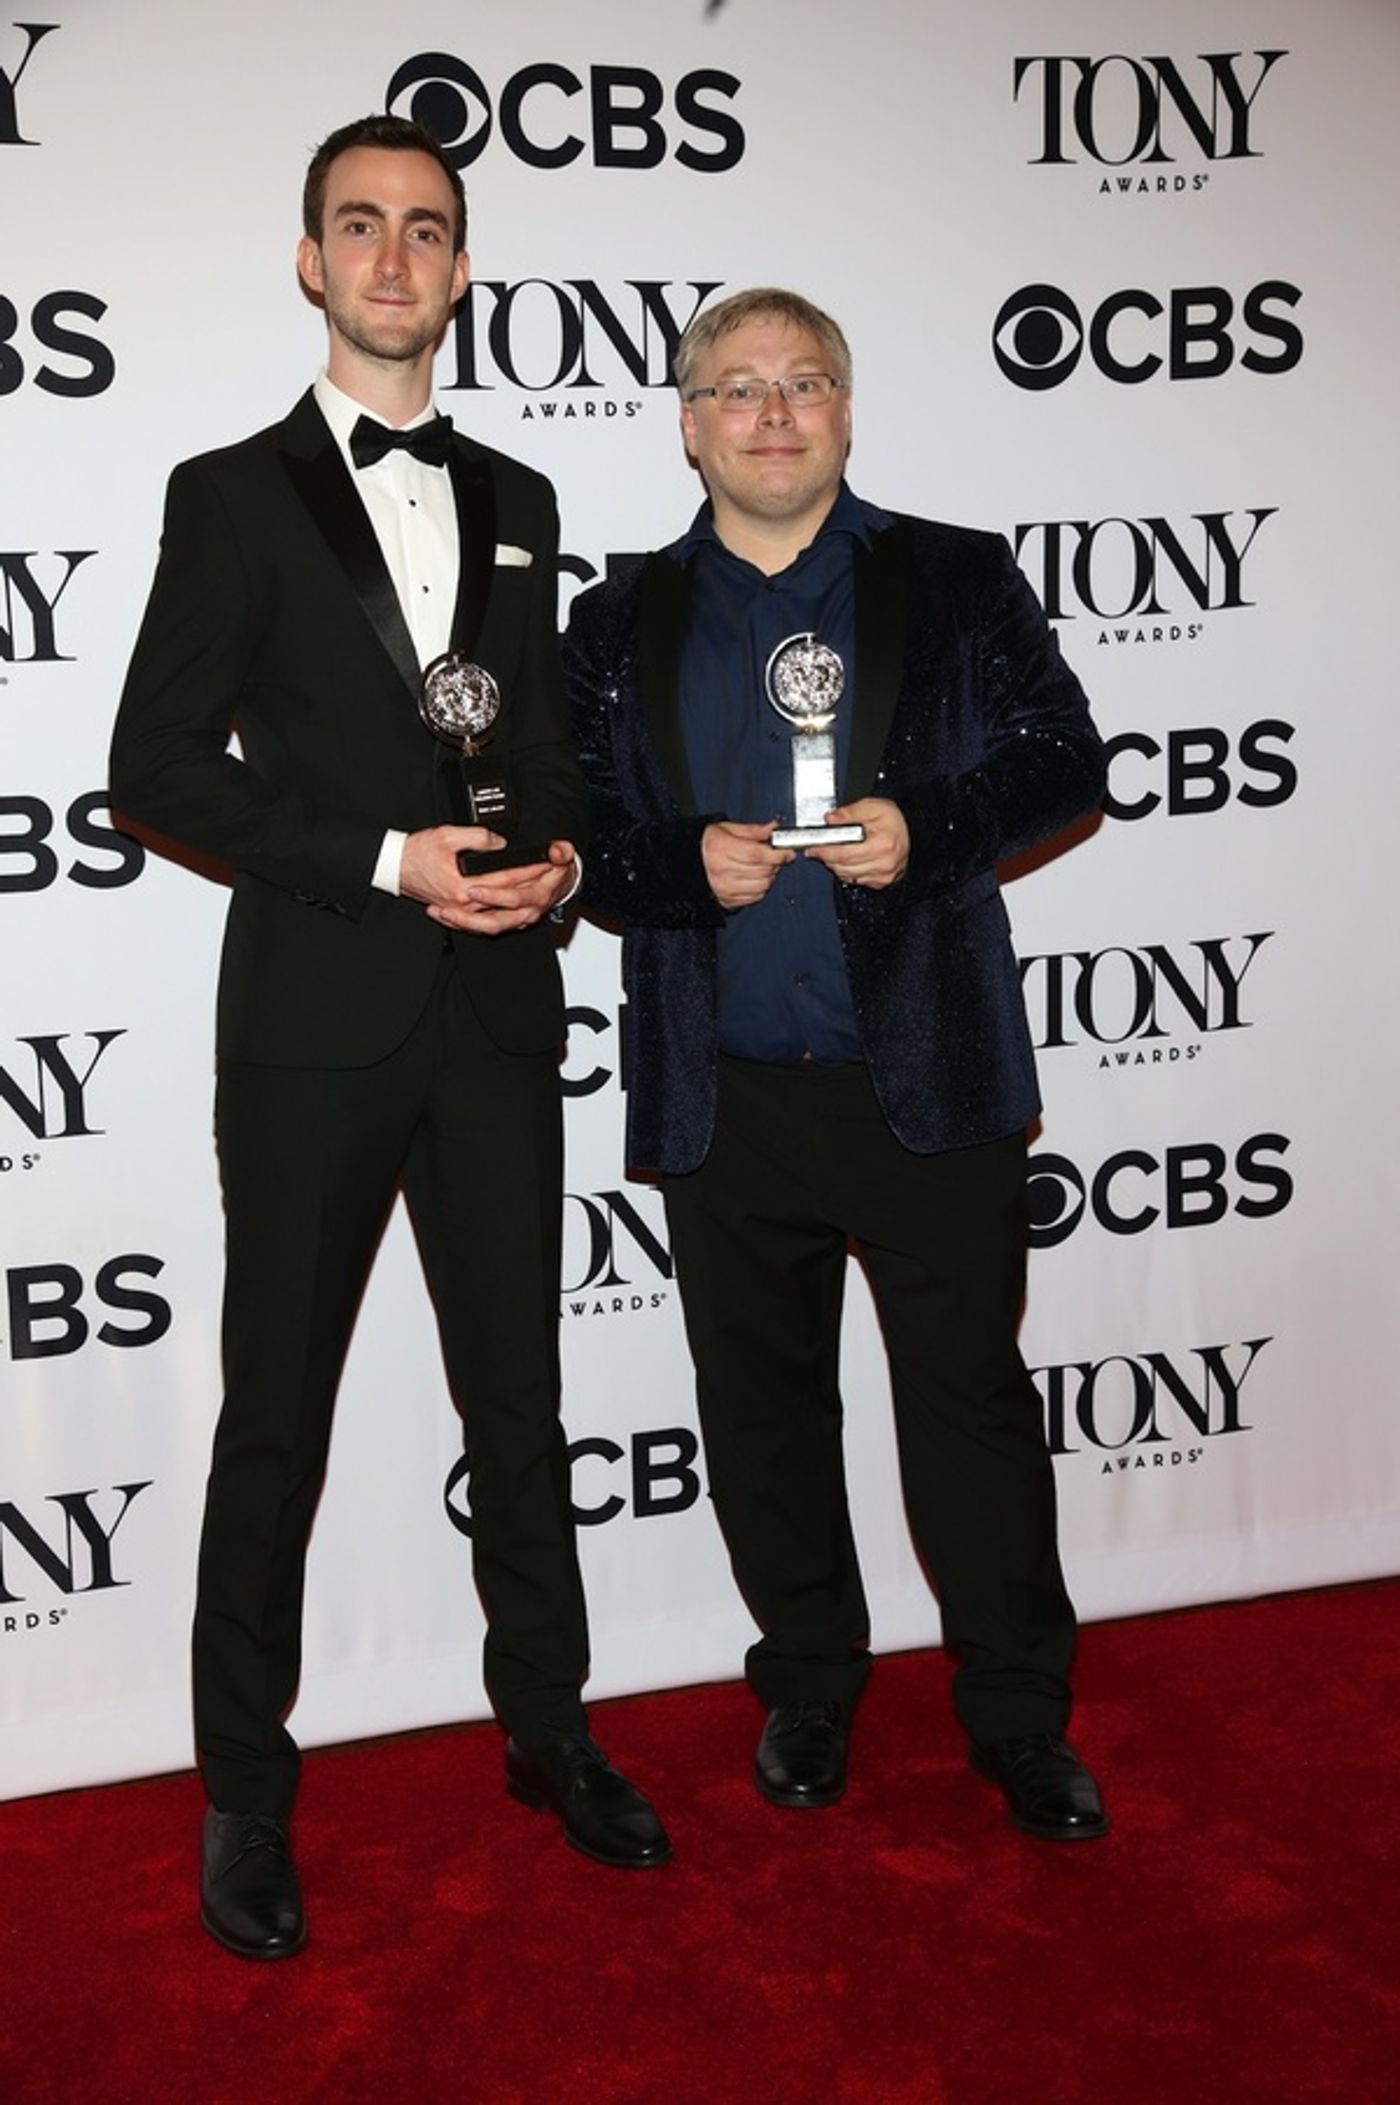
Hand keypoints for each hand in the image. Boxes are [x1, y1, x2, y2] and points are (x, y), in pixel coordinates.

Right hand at [400, 829, 574, 935]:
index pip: (506, 879)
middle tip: (550, 876)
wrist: (394, 866)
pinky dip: (498, 914)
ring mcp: (459, 911)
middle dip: (530, 886)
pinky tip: (510, 907)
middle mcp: (464, 904)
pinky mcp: (455, 912)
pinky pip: (482, 920)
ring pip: (497, 914)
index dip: (529, 870)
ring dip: (518, 903)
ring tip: (535, 891)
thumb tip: (500, 844)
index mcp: (464, 886)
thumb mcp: (448, 836)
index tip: (546, 863)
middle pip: (506, 899)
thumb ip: (478, 838)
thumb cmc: (416, 852)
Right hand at [702, 820, 793, 908]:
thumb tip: (772, 829)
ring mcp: (724, 887)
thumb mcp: (726, 829)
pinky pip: (755, 897)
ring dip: (769, 877)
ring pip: (762, 885)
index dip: (777, 854)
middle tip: (775, 857)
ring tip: (764, 867)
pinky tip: (755, 878)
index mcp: (720, 848)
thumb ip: (752, 830)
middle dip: (775, 864)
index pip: (757, 854)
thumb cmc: (707, 845)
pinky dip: (761, 888)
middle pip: (762, 870)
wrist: (688, 863)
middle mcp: (721, 869)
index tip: (787, 852)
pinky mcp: (727, 899)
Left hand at [803, 799, 909, 888]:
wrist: (915, 832)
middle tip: (817, 849)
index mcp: (881, 843)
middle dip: (825, 857)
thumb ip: (849, 812)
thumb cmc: (896, 820)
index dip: (823, 850)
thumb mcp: (873, 807)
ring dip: (835, 865)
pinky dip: (848, 871)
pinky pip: (856, 880)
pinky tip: (848, 859)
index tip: (812, 847)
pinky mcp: (882, 882)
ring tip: (834, 852)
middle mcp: (883, 863)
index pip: (842, 852)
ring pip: (846, 875)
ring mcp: (883, 875)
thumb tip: (831, 819)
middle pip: (842, 866)